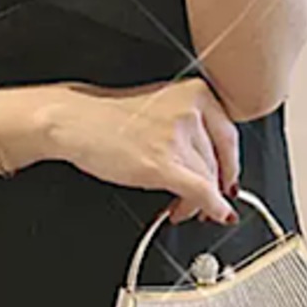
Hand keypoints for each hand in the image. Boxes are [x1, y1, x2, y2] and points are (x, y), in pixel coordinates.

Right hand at [48, 77, 239, 224]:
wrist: (75, 121)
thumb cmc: (109, 115)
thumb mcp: (162, 105)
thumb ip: (192, 125)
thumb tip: (215, 161)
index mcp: (195, 92)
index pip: (229, 137)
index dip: (231, 165)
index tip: (229, 180)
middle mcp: (191, 111)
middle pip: (219, 161)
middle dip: (214, 188)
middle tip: (207, 203)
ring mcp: (178, 137)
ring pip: (208, 179)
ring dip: (200, 202)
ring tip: (181, 208)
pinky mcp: (163, 164)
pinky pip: (201, 192)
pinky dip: (212, 207)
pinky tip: (214, 214)